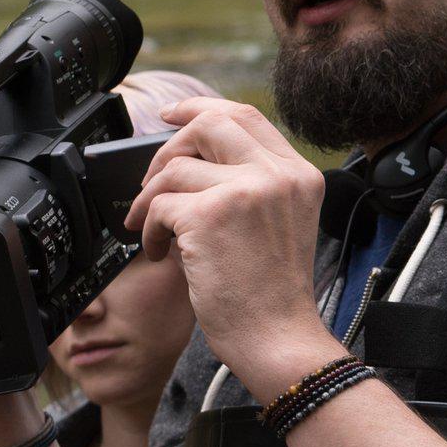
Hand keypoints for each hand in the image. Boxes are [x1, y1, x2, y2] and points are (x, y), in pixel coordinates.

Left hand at [121, 98, 337, 392]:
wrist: (278, 339)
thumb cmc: (272, 295)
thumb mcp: (280, 224)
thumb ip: (253, 186)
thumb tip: (191, 160)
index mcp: (298, 174)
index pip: (246, 116)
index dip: (202, 108)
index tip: (173, 115)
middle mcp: (277, 175)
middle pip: (209, 123)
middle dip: (169, 145)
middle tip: (152, 178)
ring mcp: (245, 191)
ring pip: (175, 168)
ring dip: (150, 200)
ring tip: (154, 231)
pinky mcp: (211, 216)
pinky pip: (159, 204)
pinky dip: (148, 230)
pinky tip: (159, 252)